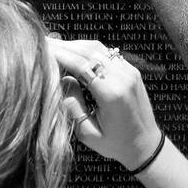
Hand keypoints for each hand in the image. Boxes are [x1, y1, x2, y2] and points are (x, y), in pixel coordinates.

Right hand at [48, 38, 162, 170]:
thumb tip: (62, 79)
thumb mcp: (88, 133)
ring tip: (54, 46)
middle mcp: (122, 77)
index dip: (59, 54)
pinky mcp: (132, 70)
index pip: (81, 64)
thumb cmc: (116, 144)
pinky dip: (88, 49)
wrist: (146, 144)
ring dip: (75, 45)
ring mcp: (129, 71)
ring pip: (98, 48)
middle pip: (88, 51)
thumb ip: (73, 106)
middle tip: (42, 43)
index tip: (41, 50)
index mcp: (111, 94)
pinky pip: (107, 53)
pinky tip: (73, 52)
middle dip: (63, 46)